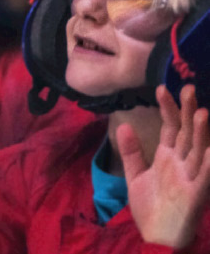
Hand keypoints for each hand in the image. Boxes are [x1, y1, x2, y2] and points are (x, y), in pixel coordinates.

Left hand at [119, 84, 209, 248]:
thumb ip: (132, 152)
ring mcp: (190, 178)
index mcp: (168, 157)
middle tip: (187, 88)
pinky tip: (209, 152)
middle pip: (187, 133)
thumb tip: (123, 126)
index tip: (161, 88)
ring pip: (198, 151)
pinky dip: (207, 165)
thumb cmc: (150, 207)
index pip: (170, 127)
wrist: (155, 235)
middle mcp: (182, 163)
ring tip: (201, 112)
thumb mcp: (136, 176)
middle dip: (186, 112)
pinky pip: (204, 178)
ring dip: (201, 133)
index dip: (167, 109)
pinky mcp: (196, 195)